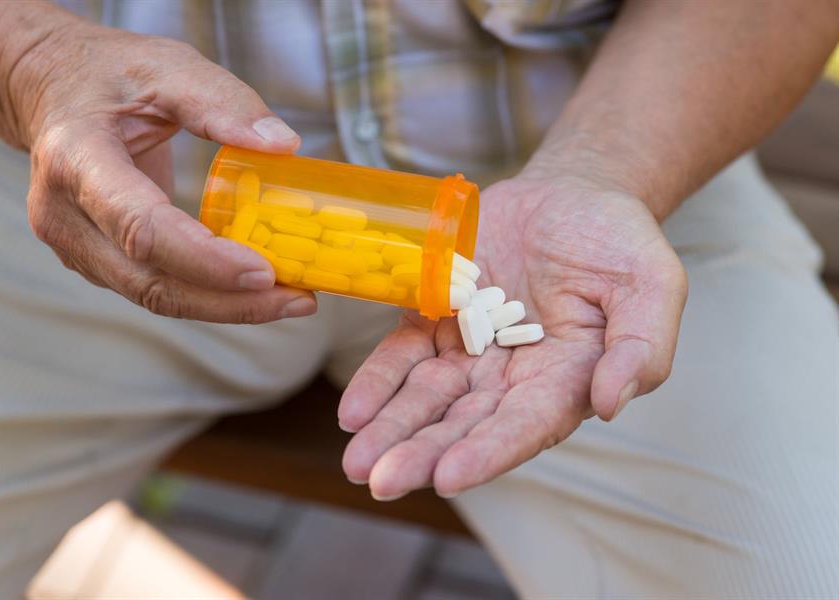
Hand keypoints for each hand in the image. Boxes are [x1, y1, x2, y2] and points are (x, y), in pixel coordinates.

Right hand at [12, 18, 315, 321]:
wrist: (49, 88)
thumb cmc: (108, 75)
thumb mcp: (166, 66)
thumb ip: (222, 101)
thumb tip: (283, 145)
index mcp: (76, 159)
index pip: (140, 227)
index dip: (203, 259)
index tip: (264, 272)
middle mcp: (63, 215)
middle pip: (151, 282)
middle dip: (229, 301)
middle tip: (298, 299)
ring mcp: (74, 246)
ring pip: (154, 296)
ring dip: (225, 307)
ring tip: (290, 299)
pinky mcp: (95, 260)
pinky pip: (155, 288)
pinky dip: (207, 295)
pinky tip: (256, 289)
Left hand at [338, 171, 686, 498]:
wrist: (572, 196)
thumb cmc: (618, 243)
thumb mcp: (651, 285)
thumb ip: (641, 346)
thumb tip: (610, 402)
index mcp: (564, 381)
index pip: (524, 427)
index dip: (487, 452)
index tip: (448, 476)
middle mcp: (512, 378)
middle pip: (463, 424)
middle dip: (422, 454)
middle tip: (381, 480)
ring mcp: (469, 349)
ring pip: (425, 397)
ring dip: (390, 429)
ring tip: (354, 459)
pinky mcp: (436, 317)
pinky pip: (401, 353)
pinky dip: (377, 381)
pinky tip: (353, 410)